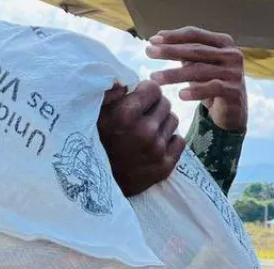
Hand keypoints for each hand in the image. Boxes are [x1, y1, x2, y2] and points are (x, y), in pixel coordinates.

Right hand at [97, 81, 183, 196]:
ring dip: (163, 122)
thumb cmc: (93, 143)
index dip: (146, 91)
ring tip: (148, 129)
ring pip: (173, 121)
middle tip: (143, 115)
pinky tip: (156, 143)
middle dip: (155, 106)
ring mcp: (157, 150)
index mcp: (126, 114)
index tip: (140, 98)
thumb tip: (125, 81)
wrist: (97, 183)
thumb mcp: (94, 114)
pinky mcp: (165, 166)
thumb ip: (108, 93)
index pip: (154, 88)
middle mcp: (145, 131)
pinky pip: (179, 141)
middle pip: (165, 104)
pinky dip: (170, 140)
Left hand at [148, 27, 248, 132]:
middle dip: (170, 51)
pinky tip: (180, 95)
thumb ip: (185, 54)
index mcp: (224, 43)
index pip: (195, 35)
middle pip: (196, 50)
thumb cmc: (212, 84)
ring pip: (200, 70)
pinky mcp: (235, 91)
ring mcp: (235, 73)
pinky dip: (195, 91)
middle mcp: (232, 54)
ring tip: (155, 78)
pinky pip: (212, 88)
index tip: (152, 40)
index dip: (173, 36)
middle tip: (149, 52)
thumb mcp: (199, 66)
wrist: (232, 111)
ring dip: (175, 74)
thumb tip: (157, 42)